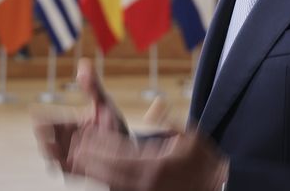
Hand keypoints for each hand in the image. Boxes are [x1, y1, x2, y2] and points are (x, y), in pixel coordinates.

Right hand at [33, 59, 127, 173]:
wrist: (128, 149)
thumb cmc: (113, 124)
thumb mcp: (104, 103)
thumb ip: (93, 86)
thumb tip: (84, 63)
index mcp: (69, 123)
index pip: (51, 119)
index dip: (42, 117)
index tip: (35, 113)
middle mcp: (66, 140)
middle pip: (47, 138)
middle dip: (42, 135)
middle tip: (40, 130)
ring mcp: (70, 156)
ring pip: (52, 156)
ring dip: (49, 153)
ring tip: (51, 148)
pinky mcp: (77, 170)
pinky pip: (65, 171)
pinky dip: (63, 168)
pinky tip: (65, 165)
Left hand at [67, 128, 228, 190]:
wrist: (216, 187)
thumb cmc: (204, 162)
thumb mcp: (192, 138)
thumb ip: (169, 123)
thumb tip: (157, 106)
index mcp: (156, 164)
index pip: (120, 153)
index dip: (99, 144)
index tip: (84, 135)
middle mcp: (147, 182)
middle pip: (110, 171)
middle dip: (90, 159)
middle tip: (73, 148)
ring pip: (112, 184)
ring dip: (93, 173)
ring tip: (78, 161)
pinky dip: (106, 183)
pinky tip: (97, 175)